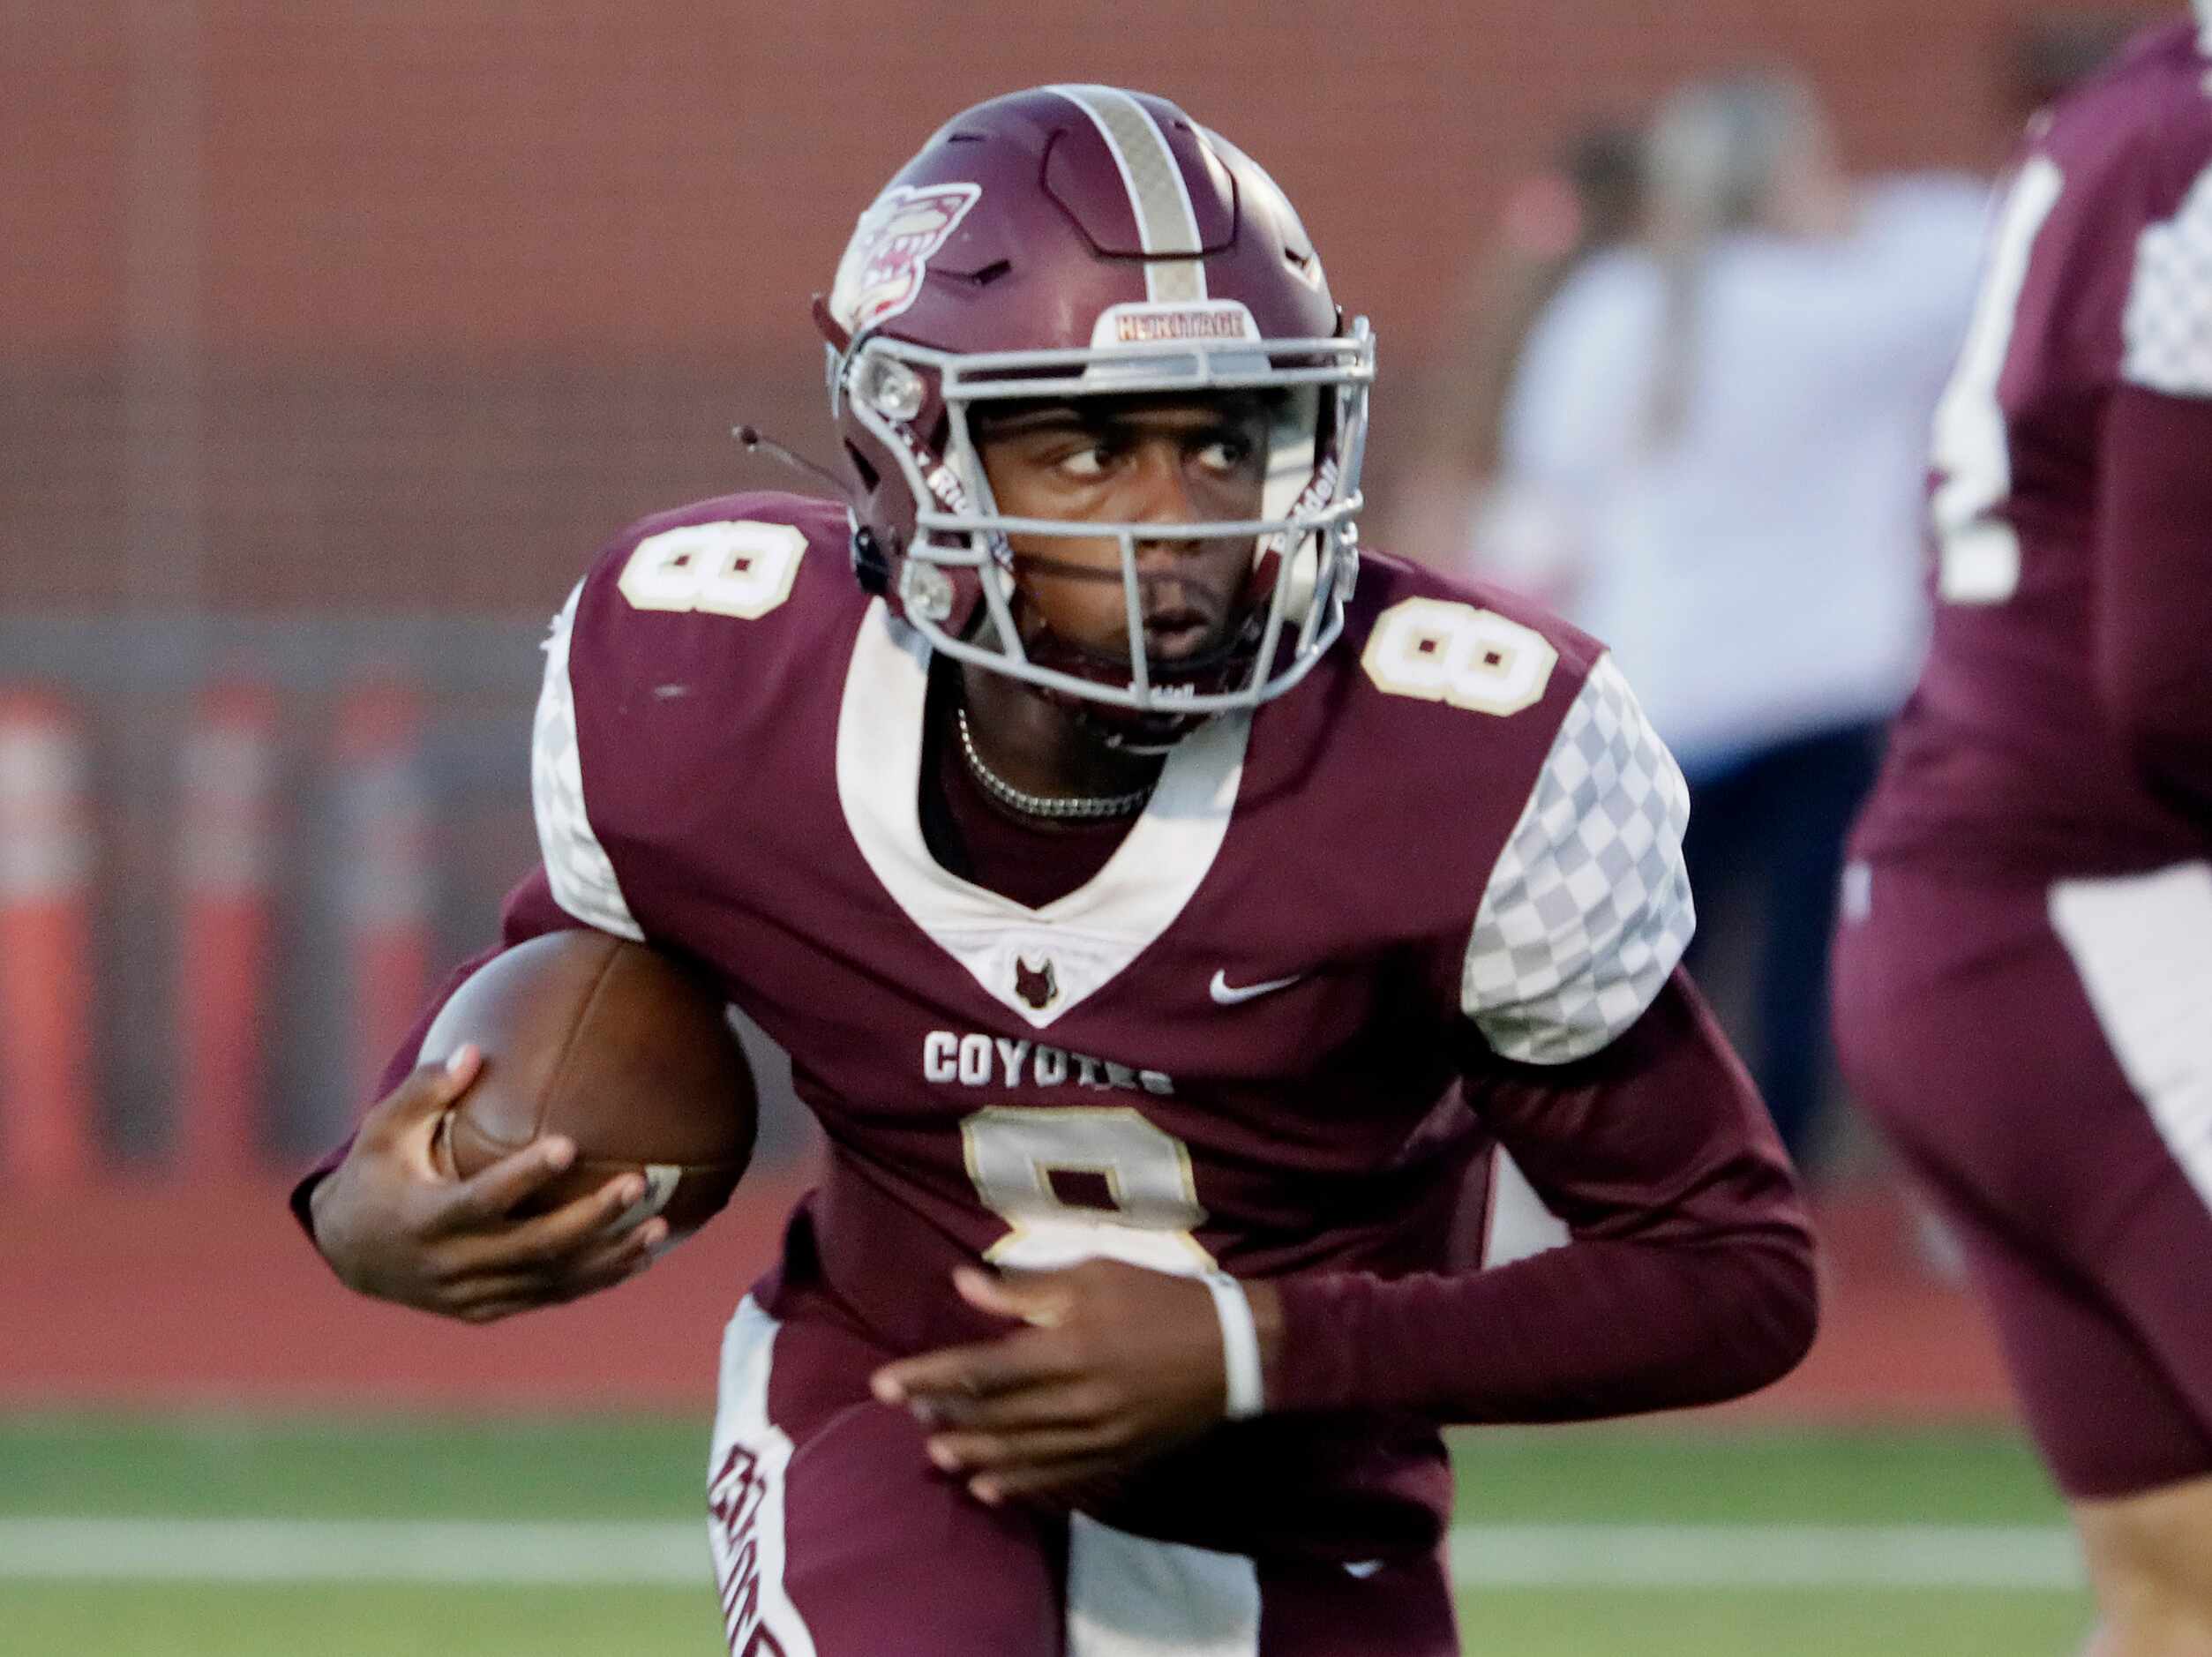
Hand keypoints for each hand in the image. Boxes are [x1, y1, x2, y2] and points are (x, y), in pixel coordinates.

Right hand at [308, 1045, 666, 1323]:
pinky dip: (595, 1280)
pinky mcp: (487, 1310)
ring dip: (609, 1256)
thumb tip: (475, 1051)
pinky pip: (549, 1296)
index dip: (524, 1177)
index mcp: (424, 1218)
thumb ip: (426, 1090)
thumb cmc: (376, 1173)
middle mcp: (450, 1264)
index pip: (481, 1200)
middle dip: (591, 1218)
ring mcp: (470, 1294)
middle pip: (533, 1247)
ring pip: (550, 1280)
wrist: (349, 1253)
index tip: (567, 1146)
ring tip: (660, 1226)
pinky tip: (641, 1256)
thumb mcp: (384, 1129)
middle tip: (640, 1183)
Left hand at [869, 1260, 1281, 1508]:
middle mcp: (1077, 1401)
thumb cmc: (1160, 1298)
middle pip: (996, 1416)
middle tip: (906, 1413)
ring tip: (937, 1453)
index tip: (885, 1383)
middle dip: (946, 1415)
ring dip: (975, 1454)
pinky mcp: (1117, 1457)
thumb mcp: (1096, 1274)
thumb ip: (1026, 1287)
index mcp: (1069, 1348)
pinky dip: (1020, 1483)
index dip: (929, 1377)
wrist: (1235, 1350)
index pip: (981, 1369)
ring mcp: (1098, 1437)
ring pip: (1021, 1453)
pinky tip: (989, 1487)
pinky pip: (1058, 1477)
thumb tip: (963, 1284)